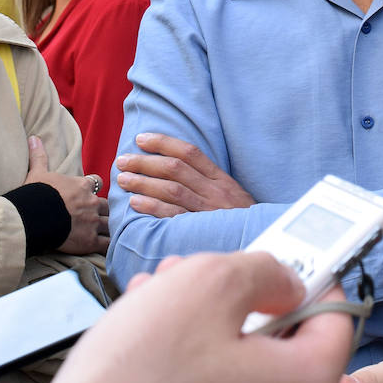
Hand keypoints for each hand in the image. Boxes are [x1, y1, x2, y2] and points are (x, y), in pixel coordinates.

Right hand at [23, 136, 108, 254]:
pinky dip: (111, 245)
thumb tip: (33, 137)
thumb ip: (39, 156)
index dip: (95, 187)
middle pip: (108, 205)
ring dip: (112, 227)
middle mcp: (91, 203)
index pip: (97, 182)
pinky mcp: (90, 241)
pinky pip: (107, 243)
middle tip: (104, 215)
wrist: (33, 216)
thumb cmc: (35, 194)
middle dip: (107, 210)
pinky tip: (115, 248)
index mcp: (82, 186)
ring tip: (114, 232)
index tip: (93, 190)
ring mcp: (92, 222)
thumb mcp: (37, 173)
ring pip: (111, 224)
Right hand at [40, 251, 351, 382]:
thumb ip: (264, 270)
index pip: (337, 316)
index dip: (314, 275)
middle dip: (241, 291)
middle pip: (283, 331)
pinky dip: (186, 343)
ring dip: (203, 311)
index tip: (289, 255)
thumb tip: (285, 278)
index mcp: (303, 381)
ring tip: (160, 289)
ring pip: (239, 349)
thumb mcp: (209, 284)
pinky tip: (148, 320)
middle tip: (205, 269)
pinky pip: (213, 376)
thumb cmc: (140, 371)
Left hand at [116, 133, 254, 217]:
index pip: (189, 152)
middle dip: (145, 162)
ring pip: (171, 190)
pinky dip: (153, 207)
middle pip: (175, 169)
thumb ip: (208, 181)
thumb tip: (176, 166)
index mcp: (221, 179)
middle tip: (122, 160)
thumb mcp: (231, 195)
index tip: (141, 139)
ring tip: (122, 179)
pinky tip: (135, 202)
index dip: (163, 142)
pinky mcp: (200, 230)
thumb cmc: (239, 220)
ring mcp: (207, 211)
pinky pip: (173, 216)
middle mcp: (214, 191)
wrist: (260, 242)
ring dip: (143, 182)